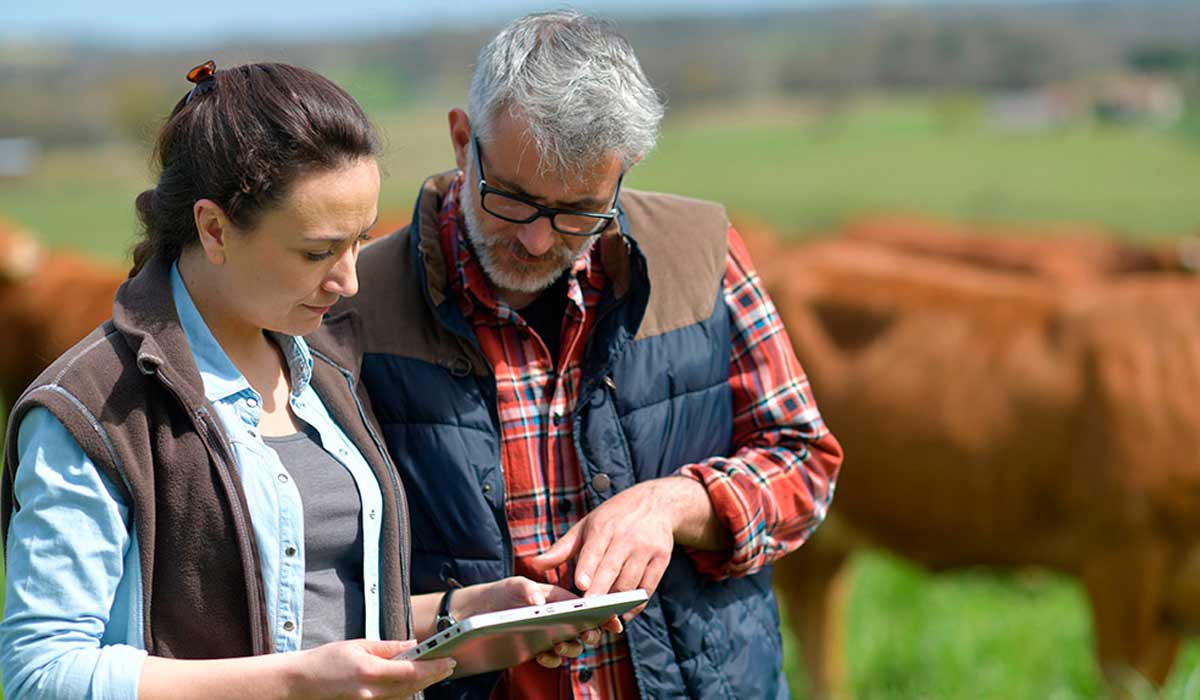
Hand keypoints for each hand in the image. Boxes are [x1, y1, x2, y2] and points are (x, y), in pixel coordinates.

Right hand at [290, 638, 453, 698]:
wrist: (299, 684)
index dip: (433, 667)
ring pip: (404, 695)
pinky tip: (412, 682)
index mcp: (370, 672)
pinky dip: (405, 691)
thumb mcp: (358, 645)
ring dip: (422, 684)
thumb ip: (388, 647)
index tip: (448, 659)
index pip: (411, 671)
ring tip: (435, 671)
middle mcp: (371, 693)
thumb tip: (413, 644)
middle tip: (449, 665)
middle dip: (433, 676)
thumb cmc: (325, 661)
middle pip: (412, 686)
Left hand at [452, 576, 620, 667]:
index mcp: (560, 598)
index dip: (604, 613)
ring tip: (559, 645)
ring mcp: (549, 635)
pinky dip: (552, 660)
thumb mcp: (512, 585)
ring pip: (572, 646)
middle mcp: (559, 617)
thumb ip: (527, 589)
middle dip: (591, 633)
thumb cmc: (500, 593)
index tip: (614, 621)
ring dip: (571, 648)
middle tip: (586, 635)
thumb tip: (540, 603)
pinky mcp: (538, 650)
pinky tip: (542, 655)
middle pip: (585, 628)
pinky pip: (553, 659)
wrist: (475, 614)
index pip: (588, 604)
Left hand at [528, 478, 697, 613]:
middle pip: (612, 570)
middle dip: (601, 592)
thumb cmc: (613, 518)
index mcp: (604, 527)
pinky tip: (623, 613)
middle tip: (588, 612)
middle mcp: (627, 537)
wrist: (656, 503)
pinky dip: (635, 604)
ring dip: (616, 602)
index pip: (594, 550)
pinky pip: (648, 588)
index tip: (580, 586)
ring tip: (602, 617)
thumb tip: (534, 565)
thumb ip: (562, 549)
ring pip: (630, 583)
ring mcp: (647, 548)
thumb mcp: (586, 526)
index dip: (588, 569)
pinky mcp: (662, 559)